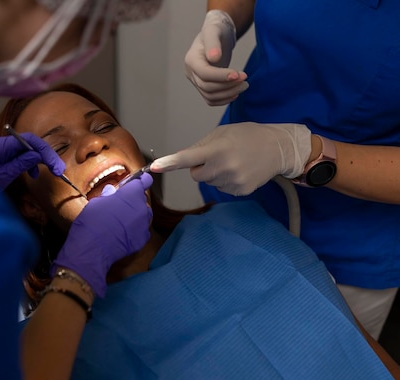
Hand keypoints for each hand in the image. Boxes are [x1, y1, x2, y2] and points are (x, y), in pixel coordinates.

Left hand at [0, 133, 64, 189]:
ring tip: (46, 173)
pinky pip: (19, 155)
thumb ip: (20, 164)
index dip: (45, 151)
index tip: (55, 165)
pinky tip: (32, 173)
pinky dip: (29, 163)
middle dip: (45, 155)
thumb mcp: (2, 177)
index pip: (28, 140)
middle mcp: (0, 144)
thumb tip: (37, 156)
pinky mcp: (0, 157)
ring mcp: (0, 149)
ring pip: (26, 150)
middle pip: (29, 144)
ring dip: (39, 160)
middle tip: (58, 170)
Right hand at [52, 173, 153, 296]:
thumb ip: (109, 195)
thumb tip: (111, 193)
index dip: (141, 181)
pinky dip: (134, 230)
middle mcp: (142, 208)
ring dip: (134, 215)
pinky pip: (141, 230)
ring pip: (143, 215)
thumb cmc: (92, 223)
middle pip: (142, 200)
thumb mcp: (97, 202)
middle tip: (118, 205)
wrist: (92, 249)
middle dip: (132, 201)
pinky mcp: (142, 239)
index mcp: (131, 194)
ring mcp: (144, 224)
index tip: (139, 181)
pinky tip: (121, 232)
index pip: (145, 181)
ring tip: (118, 220)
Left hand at [150, 123, 311, 195]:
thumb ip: (201, 146)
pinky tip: (239, 170)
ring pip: (208, 182)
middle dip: (201, 167)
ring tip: (233, 161)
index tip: (155, 167)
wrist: (278, 148)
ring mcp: (232, 181)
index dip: (170, 163)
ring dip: (214, 173)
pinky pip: (221, 188)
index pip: (188, 158)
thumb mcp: (222, 133)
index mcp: (217, 149)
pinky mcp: (239, 191)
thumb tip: (182, 160)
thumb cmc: (247, 136)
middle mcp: (224, 167)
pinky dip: (225, 180)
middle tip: (218, 156)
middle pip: (195, 175)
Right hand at [184, 10, 248, 105]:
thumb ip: (213, 43)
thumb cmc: (215, 31)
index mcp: (191, 59)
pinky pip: (211, 99)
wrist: (216, 36)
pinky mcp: (203, 87)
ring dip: (228, 93)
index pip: (204, 74)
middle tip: (245, 79)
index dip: (221, 76)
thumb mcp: (214, 31)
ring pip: (210, 95)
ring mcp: (196, 81)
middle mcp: (191, 73)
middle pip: (207, 87)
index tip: (238, 74)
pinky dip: (224, 99)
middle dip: (228, 85)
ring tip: (244, 85)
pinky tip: (236, 93)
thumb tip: (214, 57)